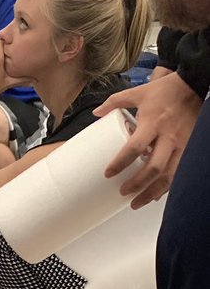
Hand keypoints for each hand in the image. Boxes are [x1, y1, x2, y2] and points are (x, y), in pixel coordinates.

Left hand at [95, 72, 202, 208]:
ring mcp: (181, 145)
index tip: (108, 173)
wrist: (193, 85)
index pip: (135, 147)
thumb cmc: (165, 91)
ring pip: (168, 176)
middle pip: (153, 168)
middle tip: (123, 192)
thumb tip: (96, 113)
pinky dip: (165, 188)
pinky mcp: (188, 149)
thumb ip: (115, 102)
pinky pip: (177, 173)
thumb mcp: (138, 93)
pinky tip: (154, 196)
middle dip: (137, 184)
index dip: (120, 163)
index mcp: (152, 123)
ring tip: (136, 203)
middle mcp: (168, 137)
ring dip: (151, 193)